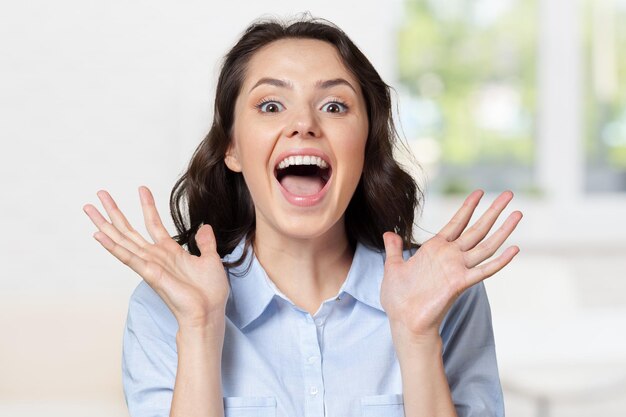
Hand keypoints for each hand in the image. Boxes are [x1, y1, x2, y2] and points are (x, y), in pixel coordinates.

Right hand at [83, 186, 228, 329]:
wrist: (209, 312)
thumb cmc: (210, 292)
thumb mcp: (211, 260)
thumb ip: (206, 243)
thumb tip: (204, 227)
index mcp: (170, 252)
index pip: (154, 223)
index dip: (147, 206)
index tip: (141, 188)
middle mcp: (155, 256)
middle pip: (129, 230)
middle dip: (115, 211)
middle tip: (100, 194)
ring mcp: (149, 264)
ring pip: (122, 239)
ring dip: (105, 223)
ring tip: (90, 208)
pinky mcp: (149, 274)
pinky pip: (127, 257)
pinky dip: (112, 246)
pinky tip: (99, 235)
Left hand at [380, 190, 521, 339]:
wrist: (403, 321)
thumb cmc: (398, 298)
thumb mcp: (392, 267)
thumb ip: (394, 249)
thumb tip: (389, 233)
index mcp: (434, 249)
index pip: (456, 223)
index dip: (468, 207)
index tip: (479, 192)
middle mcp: (450, 256)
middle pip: (477, 229)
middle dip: (493, 211)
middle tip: (509, 195)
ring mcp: (457, 269)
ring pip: (485, 245)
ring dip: (502, 230)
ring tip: (518, 213)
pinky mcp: (459, 283)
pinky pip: (483, 270)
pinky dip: (499, 261)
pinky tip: (514, 249)